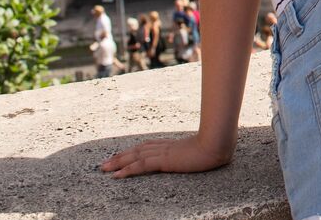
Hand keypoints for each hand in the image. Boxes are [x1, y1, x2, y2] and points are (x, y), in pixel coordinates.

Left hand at [100, 133, 230, 177]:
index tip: (119, 156)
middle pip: (136, 150)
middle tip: (103, 163)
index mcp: (170, 145)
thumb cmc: (214, 146)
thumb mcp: (201, 150)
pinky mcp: (163, 160)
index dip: (131, 151)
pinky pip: (141, 166)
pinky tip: (116, 176)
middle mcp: (163, 147)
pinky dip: (127, 170)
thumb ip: (193, 151)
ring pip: (134, 157)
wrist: (217, 144)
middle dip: (119, 157)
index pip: (145, 147)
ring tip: (103, 168)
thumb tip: (196, 153)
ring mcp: (162, 153)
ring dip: (117, 162)